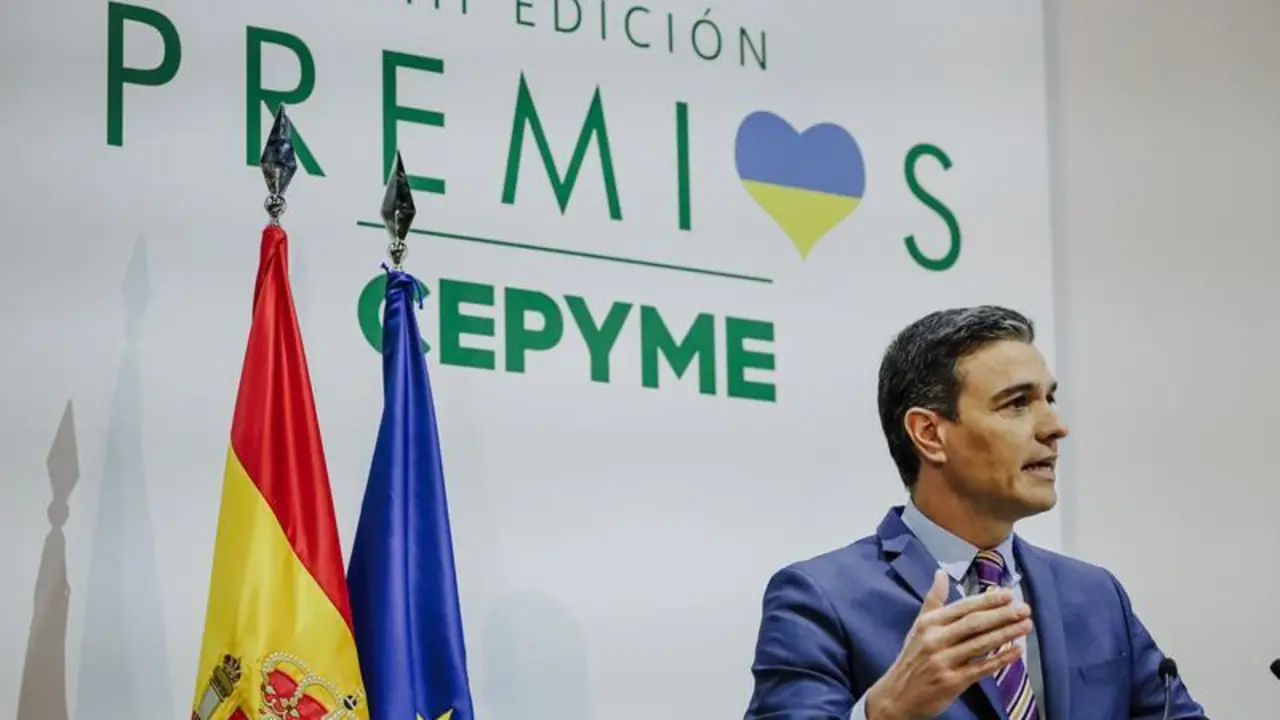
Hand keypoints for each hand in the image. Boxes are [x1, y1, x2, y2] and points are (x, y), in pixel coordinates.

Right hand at [864, 570, 1031, 719]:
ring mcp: (944, 662)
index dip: (987, 600)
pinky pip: (982, 668)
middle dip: (1002, 615)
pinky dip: (1001, 659)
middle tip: (1025, 608)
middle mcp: (936, 640)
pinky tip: (1017, 651)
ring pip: (980, 644)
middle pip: (974, 624)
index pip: (962, 607)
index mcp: (928, 623)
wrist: (897, 694)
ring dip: (1006, 634)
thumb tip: (940, 573)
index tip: (1008, 594)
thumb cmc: (912, 657)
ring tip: (1026, 625)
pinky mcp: (953, 682)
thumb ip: (933, 601)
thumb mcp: (918, 627)